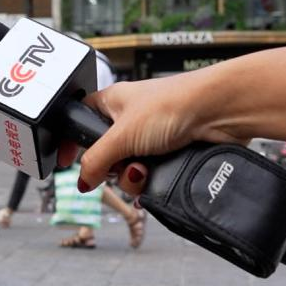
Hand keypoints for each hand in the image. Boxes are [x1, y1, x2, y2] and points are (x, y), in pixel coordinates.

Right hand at [58, 68, 247, 195]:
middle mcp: (131, 120)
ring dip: (133, 178)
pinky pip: (150, 176)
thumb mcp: (122, 135)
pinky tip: (156, 180)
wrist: (219, 112)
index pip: (81, 120)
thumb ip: (96, 159)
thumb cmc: (173, 104)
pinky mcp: (170, 154)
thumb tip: (82, 180)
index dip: (72, 140)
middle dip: (112, 168)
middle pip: (106, 154)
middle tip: (122, 163)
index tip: (66, 162)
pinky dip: (151, 182)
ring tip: (146, 170)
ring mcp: (152, 138)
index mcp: (113, 102)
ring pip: (128, 169)